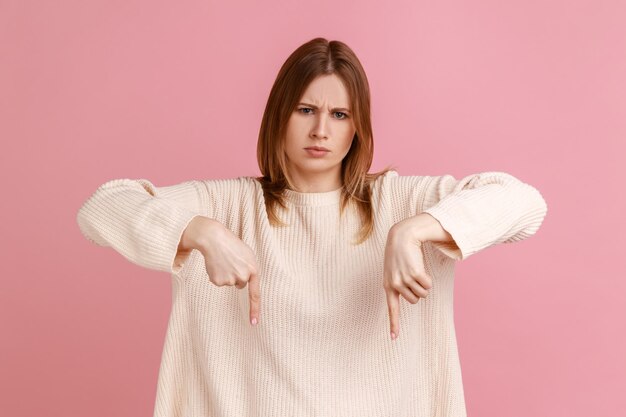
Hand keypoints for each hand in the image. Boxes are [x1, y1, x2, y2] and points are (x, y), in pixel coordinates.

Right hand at [181, 217, 260, 325]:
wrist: (214, 238)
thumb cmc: (232, 245)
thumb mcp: (247, 255)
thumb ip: (250, 270)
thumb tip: (243, 284)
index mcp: (253, 270)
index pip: (255, 294)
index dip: (255, 310)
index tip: (254, 324)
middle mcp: (243, 277)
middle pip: (240, 284)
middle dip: (236, 275)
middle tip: (232, 261)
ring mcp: (229, 280)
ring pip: (229, 283)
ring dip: (226, 273)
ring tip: (224, 259)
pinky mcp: (217, 281)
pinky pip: (219, 282)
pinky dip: (217, 274)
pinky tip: (216, 264)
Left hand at [383, 221, 432, 339]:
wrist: (401, 237)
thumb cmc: (399, 255)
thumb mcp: (393, 271)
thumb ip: (398, 285)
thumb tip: (413, 297)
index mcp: (388, 286)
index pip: (392, 309)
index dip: (394, 324)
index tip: (394, 338)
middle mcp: (395, 285)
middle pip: (415, 300)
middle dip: (418, 290)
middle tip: (413, 276)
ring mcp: (404, 280)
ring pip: (423, 293)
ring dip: (423, 283)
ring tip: (415, 269)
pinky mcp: (414, 274)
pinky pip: (428, 285)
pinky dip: (428, 278)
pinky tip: (420, 267)